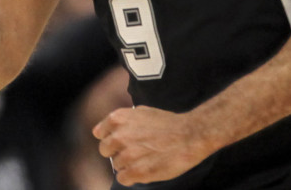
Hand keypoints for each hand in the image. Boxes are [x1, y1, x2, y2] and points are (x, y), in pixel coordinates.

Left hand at [93, 106, 211, 185]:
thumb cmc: (168, 123)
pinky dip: (132, 177)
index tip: (122, 140)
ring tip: (146, 158)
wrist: (190, 135)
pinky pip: (123, 179)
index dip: (111, 138)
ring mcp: (127, 155)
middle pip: (105, 150)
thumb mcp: (142, 112)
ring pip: (116, 165)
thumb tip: (100, 130)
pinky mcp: (136, 172)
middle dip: (117, 151)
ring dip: (128, 164)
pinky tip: (145, 169)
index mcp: (118, 119)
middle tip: (135, 151)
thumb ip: (121, 121)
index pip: (100, 133)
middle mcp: (119, 136)